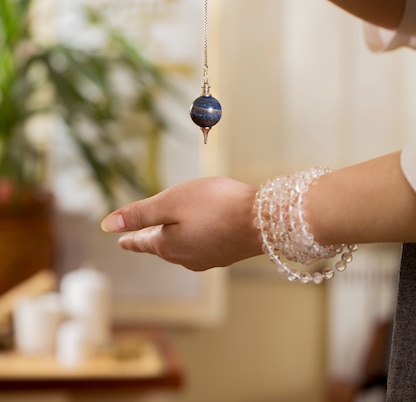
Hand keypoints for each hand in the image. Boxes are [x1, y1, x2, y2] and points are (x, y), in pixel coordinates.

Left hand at [101, 176, 260, 270]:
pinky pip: (201, 246)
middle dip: (151, 238)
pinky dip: (194, 237)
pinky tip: (201, 232)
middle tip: (140, 236)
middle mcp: (186, 258)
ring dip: (173, 238)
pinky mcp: (226, 254)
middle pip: (161, 246)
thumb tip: (107, 224)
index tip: (120, 241)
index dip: (129, 238)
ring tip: (169, 231)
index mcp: (167, 245)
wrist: (264, 220)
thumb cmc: (216, 205)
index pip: (141, 241)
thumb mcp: (171, 202)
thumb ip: (140, 214)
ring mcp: (208, 258)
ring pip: (182, 247)